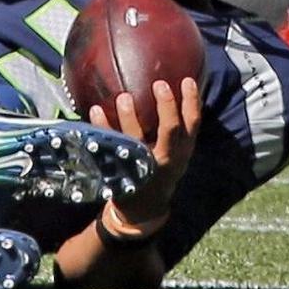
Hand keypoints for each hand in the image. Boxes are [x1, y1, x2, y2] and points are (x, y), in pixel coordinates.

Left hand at [89, 77, 201, 224]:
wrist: (143, 209)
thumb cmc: (159, 171)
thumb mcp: (175, 155)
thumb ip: (176, 132)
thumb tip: (170, 92)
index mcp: (181, 152)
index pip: (193, 124)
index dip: (192, 102)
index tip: (186, 79)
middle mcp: (166, 159)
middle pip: (171, 130)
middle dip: (167, 106)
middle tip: (159, 84)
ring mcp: (144, 166)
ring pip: (138, 139)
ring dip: (130, 116)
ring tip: (124, 96)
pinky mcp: (122, 170)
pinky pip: (111, 147)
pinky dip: (103, 127)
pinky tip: (95, 110)